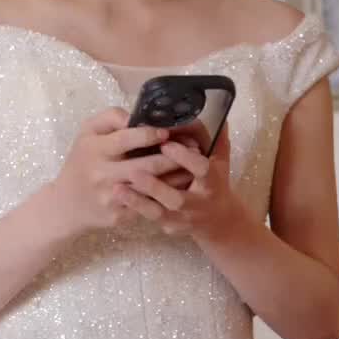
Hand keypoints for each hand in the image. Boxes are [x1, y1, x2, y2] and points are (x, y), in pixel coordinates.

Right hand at [51, 109, 189, 234]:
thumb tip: (137, 115)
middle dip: (173, 157)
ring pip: (152, 187)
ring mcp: (112, 197)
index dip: (150, 135)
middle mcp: (103, 174)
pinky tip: (182, 186)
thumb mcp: (87, 132)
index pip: (126, 139)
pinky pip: (149, 205)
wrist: (66, 204)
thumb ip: (111, 117)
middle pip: (146, 166)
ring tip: (194, 166)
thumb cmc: (82, 161)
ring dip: (176, 177)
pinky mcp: (120, 216)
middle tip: (193, 149)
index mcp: (95, 150)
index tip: (168, 132)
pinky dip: (167, 194)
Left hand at [117, 126, 244, 242]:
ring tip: (117, 189)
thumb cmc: (215, 182)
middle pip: (177, 198)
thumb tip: (218, 111)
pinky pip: (150, 219)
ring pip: (159, 212)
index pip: (201, 170)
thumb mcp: (220, 160)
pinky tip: (117, 199)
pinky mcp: (170, 226)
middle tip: (133, 170)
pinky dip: (134, 209)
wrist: (217, 220)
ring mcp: (182, 218)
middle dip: (156, 186)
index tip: (166, 144)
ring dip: (138, 201)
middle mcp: (198, 204)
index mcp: (212, 182)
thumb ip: (216, 138)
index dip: (184, 158)